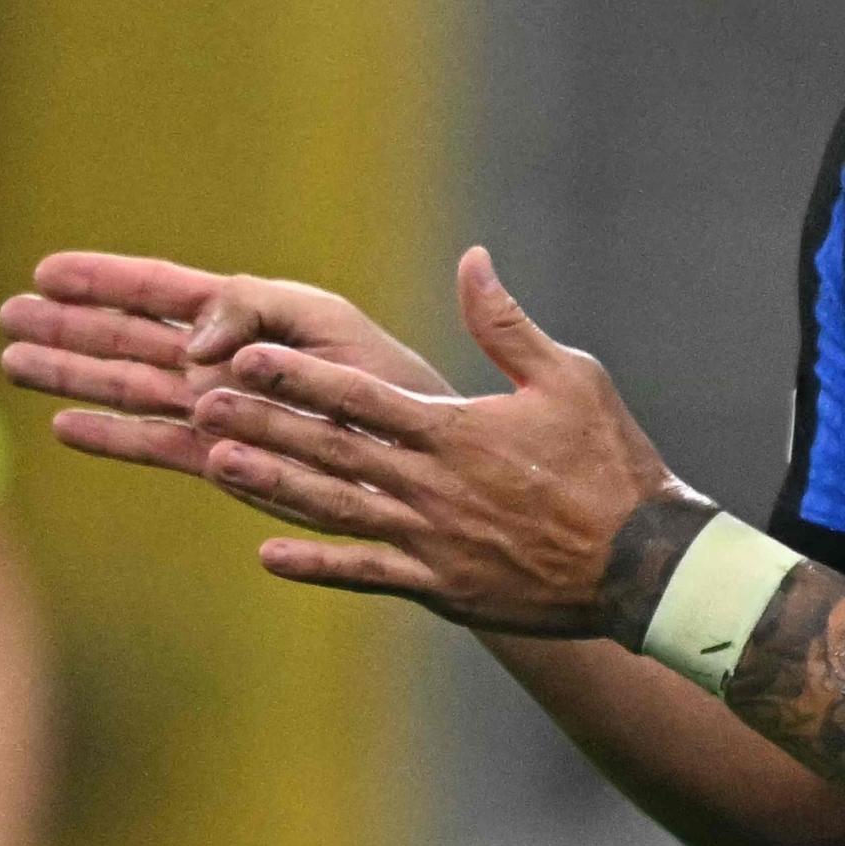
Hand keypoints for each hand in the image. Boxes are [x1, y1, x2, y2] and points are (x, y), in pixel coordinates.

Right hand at [2, 253, 452, 502]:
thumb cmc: (383, 377)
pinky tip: (64, 426)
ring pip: (129, 389)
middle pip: (129, 338)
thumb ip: (252, 312)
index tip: (48, 269)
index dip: (105, 279)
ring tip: (13, 360)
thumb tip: (189, 342)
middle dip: (70, 326)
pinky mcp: (224, 460)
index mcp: (248, 313)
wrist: (415, 453)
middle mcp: (222, 362)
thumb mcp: (324, 322)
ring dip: (72, 376)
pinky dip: (110, 436)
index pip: (162, 290)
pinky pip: (154, 445)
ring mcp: (217, 412)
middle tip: (6, 313)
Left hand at [186, 247, 705, 642]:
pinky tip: (266, 553)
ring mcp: (431, 541)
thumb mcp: (570, 377)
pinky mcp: (440, 586)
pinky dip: (315, 565)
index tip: (247, 354)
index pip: (361, 396)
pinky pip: (364, 574)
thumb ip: (507, 323)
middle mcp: (432, 486)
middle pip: (331, 449)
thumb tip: (472, 259)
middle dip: (264, 421)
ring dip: (270, 484)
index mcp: (458, 431)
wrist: (641, 563)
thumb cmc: (612, 462)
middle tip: (203, 399)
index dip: (300, 374)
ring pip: (334, 507)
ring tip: (213, 461)